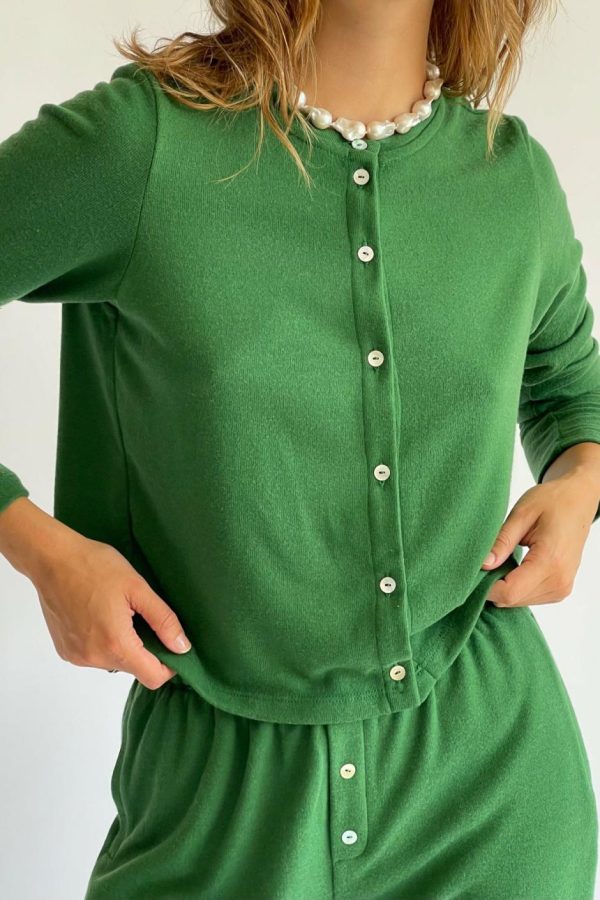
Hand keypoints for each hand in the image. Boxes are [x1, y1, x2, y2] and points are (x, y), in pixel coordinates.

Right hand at [0, 498, 190, 688]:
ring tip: (119, 612)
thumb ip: (163, 620)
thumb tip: (182, 647)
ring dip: (123, 645)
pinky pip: (95, 656)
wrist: (52, 559)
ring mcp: (77, 656)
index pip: (153, 677)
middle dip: (146, 649)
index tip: (171, 643)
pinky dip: (103, 642)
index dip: (169, 665)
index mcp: (116, 644)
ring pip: (114, 663)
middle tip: (142, 616)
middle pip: (134, 669)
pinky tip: (100, 615)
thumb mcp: (137, 588)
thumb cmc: (94, 567)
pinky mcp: (66, 651)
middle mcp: (94, 658)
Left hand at [482, 470, 597, 606]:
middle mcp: (559, 581)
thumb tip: (483, 564)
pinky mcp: (561, 588)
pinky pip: (530, 597)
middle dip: (492, 585)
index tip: (472, 569)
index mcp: (550, 561)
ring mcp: (562, 587)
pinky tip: (512, 567)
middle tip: (483, 562)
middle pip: (513, 600)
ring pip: (519, 601)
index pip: (510, 592)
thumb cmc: (553, 501)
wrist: (579, 501)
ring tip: (500, 560)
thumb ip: (502, 542)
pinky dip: (516, 586)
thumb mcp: (521, 514)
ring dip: (504, 586)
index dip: (485, 586)